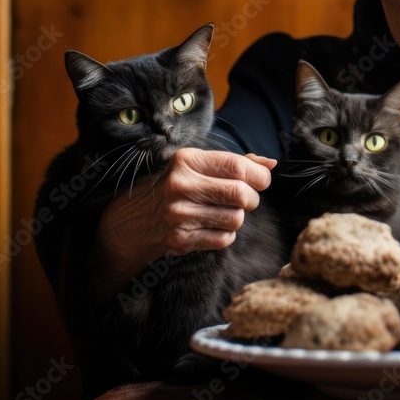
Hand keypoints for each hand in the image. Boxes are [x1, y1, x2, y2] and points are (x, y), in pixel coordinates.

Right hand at [86, 149, 276, 302]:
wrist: (130, 222)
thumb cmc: (172, 187)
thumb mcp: (195, 166)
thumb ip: (234, 163)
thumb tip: (270, 163)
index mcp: (187, 161)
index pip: (238, 166)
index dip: (259, 175)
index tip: (261, 180)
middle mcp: (181, 185)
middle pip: (240, 194)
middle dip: (252, 199)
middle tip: (245, 199)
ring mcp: (179, 214)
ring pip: (236, 218)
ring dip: (238, 217)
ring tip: (224, 212)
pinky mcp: (180, 239)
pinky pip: (224, 238)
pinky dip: (226, 234)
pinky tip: (212, 226)